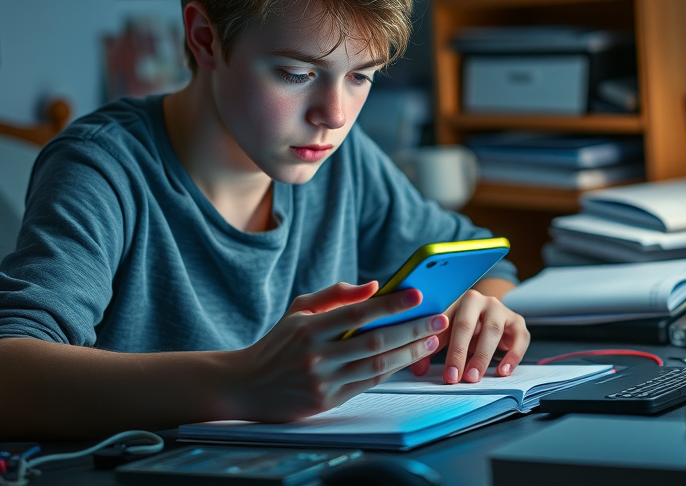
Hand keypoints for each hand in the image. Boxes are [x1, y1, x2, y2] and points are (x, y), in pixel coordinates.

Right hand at [227, 282, 448, 422]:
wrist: (247, 385)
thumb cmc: (279, 343)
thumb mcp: (299, 310)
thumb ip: (335, 294)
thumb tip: (374, 285)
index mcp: (309, 328)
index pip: (358, 313)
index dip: (391, 304)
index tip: (418, 294)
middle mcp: (316, 355)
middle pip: (375, 340)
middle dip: (412, 328)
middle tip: (439, 318)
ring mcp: (323, 380)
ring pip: (376, 365)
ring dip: (409, 351)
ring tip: (431, 339)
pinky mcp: (327, 401)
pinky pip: (368, 383)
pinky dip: (392, 369)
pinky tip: (409, 357)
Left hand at [408, 289, 528, 383]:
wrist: (489, 314)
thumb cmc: (462, 325)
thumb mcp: (444, 334)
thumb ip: (429, 349)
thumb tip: (417, 369)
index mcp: (455, 300)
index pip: (444, 322)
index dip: (438, 346)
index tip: (440, 370)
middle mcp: (479, 301)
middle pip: (467, 325)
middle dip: (459, 353)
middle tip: (455, 377)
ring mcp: (500, 309)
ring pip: (493, 330)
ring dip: (482, 356)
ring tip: (474, 377)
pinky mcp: (517, 322)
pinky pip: (520, 338)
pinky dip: (513, 356)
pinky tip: (503, 371)